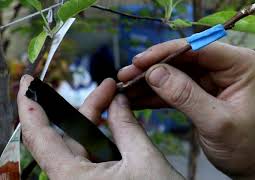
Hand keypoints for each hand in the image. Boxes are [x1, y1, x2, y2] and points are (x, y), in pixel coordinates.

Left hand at [17, 75, 183, 179]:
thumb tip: (118, 100)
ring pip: (81, 146)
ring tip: (115, 101)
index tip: (27, 82)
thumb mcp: (144, 159)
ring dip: (98, 123)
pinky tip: (117, 125)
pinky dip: (104, 139)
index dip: (30, 107)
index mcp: (73, 179)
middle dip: (89, 108)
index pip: (40, 137)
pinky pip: (92, 157)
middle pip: (68, 137)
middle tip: (108, 87)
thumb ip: (127, 126)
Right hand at [118, 39, 254, 178]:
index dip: (166, 52)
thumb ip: (185, 96)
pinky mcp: (202, 89)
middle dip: (153, 67)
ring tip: (125, 87)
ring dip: (149, 80)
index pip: (199, 48)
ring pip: (175, 72)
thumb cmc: (245, 145)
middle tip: (126, 75)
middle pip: (183, 58)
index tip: (140, 62)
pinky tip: (136, 98)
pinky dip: (156, 93)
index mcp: (241, 64)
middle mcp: (227, 65)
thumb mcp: (216, 122)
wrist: (252, 164)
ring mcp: (213, 77)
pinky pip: (175, 87)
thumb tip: (154, 73)